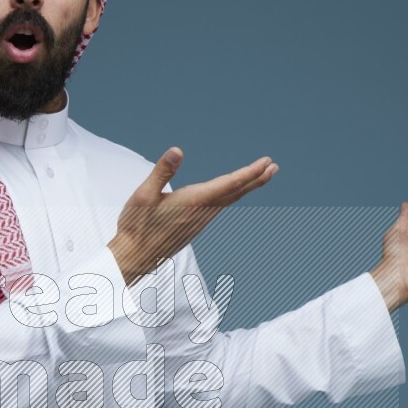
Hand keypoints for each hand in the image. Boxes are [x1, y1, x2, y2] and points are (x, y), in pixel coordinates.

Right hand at [108, 148, 278, 285]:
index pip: (228, 184)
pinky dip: (232, 196)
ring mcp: (200, 221)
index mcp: (192, 201)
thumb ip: (162, 171)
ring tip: (261, 175)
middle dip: (256, 179)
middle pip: (235, 193)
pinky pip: (220, 207)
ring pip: (229, 200)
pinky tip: (232, 192)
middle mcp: (201, 212)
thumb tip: (177, 150)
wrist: (133, 257)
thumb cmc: (135, 225)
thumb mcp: (144, 194)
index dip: (249, 173)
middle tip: (274, 167)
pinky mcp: (194, 226)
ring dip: (246, 187)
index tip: (266, 163)